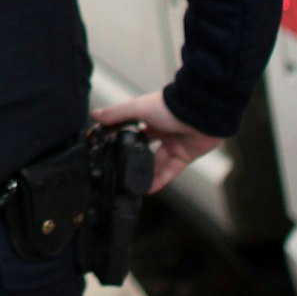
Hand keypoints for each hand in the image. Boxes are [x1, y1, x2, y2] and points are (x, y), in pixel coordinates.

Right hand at [91, 91, 222, 191]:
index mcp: (152, 117)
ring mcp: (175, 144)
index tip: (113, 149)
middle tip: (123, 171)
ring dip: (146, 174)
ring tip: (134, 185)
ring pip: (157, 163)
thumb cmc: (170, 106)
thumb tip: (96, 115)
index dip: (125, 139)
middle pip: (146, 149)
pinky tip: (149, 189)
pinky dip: (160, 181)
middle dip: (136, 160)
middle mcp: (164, 131)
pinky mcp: (185, 156)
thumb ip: (117, 114)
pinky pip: (170, 172)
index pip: (135, 130)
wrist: (200, 114)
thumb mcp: (138, 108)